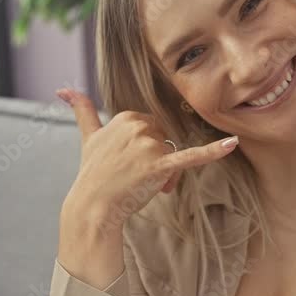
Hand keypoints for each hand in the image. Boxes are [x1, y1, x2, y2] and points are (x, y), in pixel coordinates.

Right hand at [57, 88, 238, 241]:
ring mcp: (149, 146)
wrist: (92, 206)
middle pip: (166, 141)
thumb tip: (62, 89)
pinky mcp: (161, 166)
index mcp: (127, 116)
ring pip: (174, 156)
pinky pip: (192, 156)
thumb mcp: (88, 136)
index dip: (147, 149)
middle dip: (158, 161)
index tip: (130, 163)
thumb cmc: (94, 173)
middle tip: (137, 178)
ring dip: (166, 175)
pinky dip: (214, 151)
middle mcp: (138, 126)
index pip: (154, 129)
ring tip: (145, 186)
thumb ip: (81, 109)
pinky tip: (232, 144)